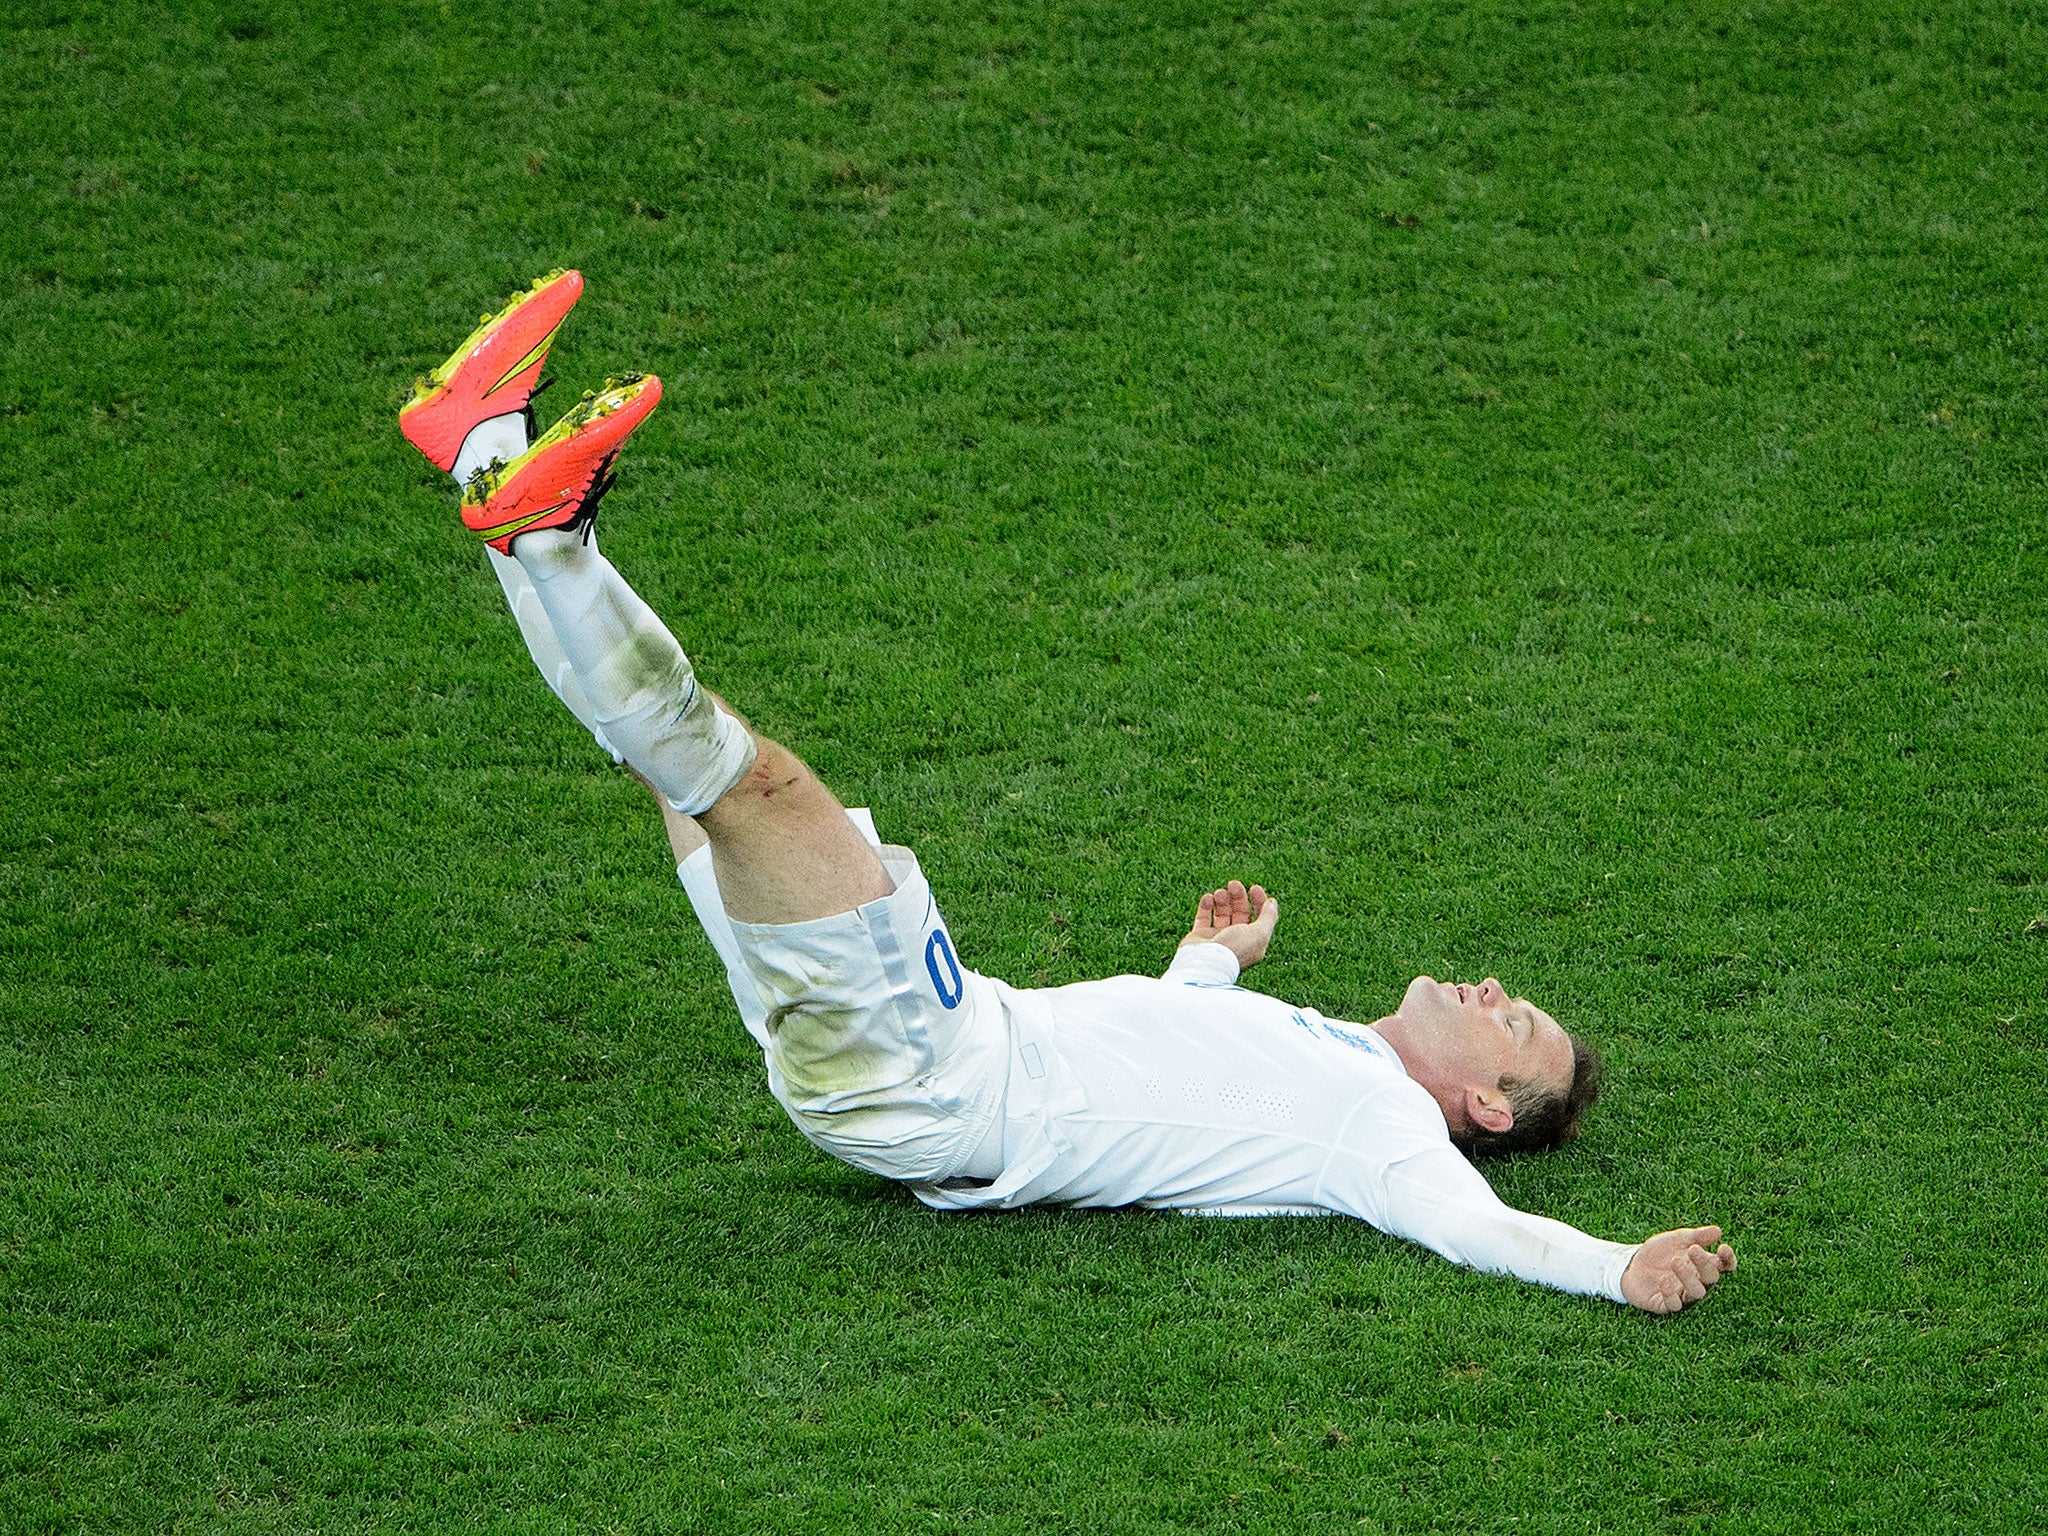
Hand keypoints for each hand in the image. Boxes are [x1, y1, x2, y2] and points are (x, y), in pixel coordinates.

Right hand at [1179, 880, 1279, 969]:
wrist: (1205, 962)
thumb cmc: (1234, 949)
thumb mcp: (1259, 934)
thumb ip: (1268, 918)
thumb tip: (1273, 903)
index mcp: (1252, 942)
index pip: (1258, 917)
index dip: (1259, 901)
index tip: (1254, 887)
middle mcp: (1235, 939)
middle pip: (1240, 913)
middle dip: (1238, 897)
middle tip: (1234, 884)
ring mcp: (1217, 938)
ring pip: (1222, 913)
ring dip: (1222, 900)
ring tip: (1219, 893)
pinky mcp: (1200, 936)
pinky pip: (1203, 917)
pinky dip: (1206, 905)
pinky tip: (1208, 898)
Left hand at [1620, 1225, 1737, 1314]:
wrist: (1632, 1265)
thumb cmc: (1660, 1253)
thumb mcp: (1676, 1239)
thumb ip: (1696, 1236)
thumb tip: (1718, 1231)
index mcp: (1703, 1266)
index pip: (1724, 1266)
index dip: (1728, 1259)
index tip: (1723, 1247)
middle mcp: (1697, 1282)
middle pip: (1711, 1278)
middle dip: (1704, 1264)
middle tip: (1693, 1249)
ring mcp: (1683, 1295)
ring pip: (1696, 1293)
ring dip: (1688, 1278)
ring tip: (1675, 1261)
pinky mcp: (1666, 1305)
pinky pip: (1674, 1305)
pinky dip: (1670, 1294)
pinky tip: (1663, 1281)